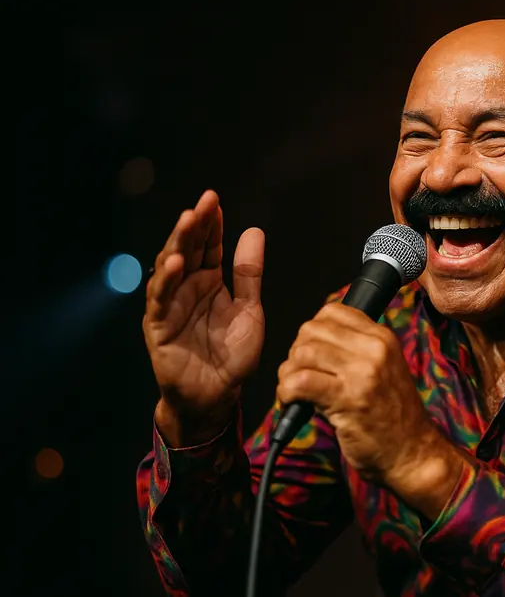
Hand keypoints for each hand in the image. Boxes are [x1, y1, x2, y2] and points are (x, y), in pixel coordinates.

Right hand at [143, 190, 265, 446]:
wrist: (218, 395)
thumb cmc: (232, 355)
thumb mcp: (250, 310)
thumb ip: (249, 274)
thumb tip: (254, 231)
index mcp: (209, 282)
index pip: (208, 246)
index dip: (211, 224)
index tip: (215, 201)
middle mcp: (187, 289)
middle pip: (188, 249)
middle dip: (194, 225)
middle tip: (204, 202)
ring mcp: (170, 305)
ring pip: (170, 268)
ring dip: (178, 243)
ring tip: (188, 220)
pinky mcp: (159, 326)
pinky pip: (161, 300)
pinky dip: (167, 281)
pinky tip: (176, 263)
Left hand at [277, 303, 466, 516]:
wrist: (412, 454)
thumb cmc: (392, 417)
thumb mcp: (385, 370)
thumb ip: (356, 350)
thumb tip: (311, 341)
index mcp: (383, 337)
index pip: (332, 311)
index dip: (312, 332)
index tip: (313, 355)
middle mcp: (374, 348)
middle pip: (311, 330)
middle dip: (296, 354)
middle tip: (300, 376)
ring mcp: (362, 372)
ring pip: (303, 353)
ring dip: (288, 375)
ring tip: (295, 393)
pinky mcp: (347, 399)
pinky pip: (300, 381)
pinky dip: (287, 392)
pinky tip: (293, 404)